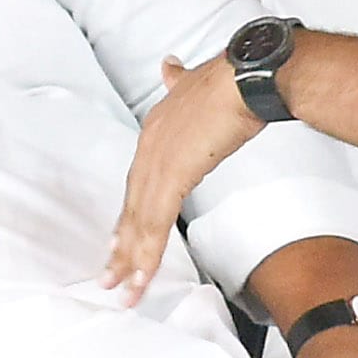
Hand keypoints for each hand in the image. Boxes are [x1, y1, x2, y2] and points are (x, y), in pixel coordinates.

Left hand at [109, 57, 266, 292]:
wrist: (247, 76)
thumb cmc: (230, 79)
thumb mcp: (196, 80)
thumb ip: (178, 81)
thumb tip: (168, 68)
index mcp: (154, 131)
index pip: (138, 183)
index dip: (129, 214)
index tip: (121, 239)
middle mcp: (148, 149)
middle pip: (132, 207)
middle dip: (122, 246)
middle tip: (111, 277)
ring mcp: (158, 164)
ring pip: (140, 222)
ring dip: (132, 260)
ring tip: (123, 289)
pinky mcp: (174, 176)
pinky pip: (158, 223)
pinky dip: (149, 251)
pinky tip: (143, 274)